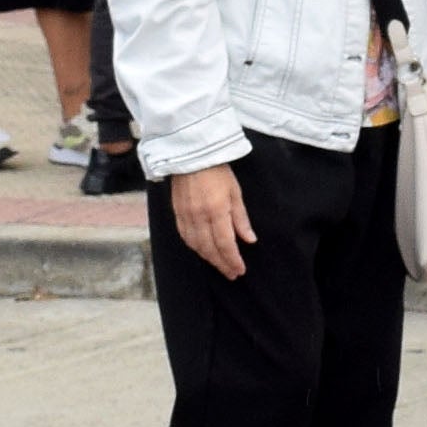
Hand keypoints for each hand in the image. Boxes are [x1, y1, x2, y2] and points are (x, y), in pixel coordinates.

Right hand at [168, 164, 251, 280]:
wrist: (191, 153)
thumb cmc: (217, 170)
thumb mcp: (235, 192)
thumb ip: (241, 219)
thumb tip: (249, 240)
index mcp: (216, 210)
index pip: (225, 244)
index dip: (232, 260)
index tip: (239, 270)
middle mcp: (199, 216)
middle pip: (209, 249)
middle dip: (221, 264)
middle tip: (231, 273)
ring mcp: (185, 215)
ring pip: (196, 246)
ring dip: (208, 258)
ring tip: (220, 265)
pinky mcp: (176, 212)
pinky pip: (185, 236)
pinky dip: (194, 247)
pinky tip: (202, 251)